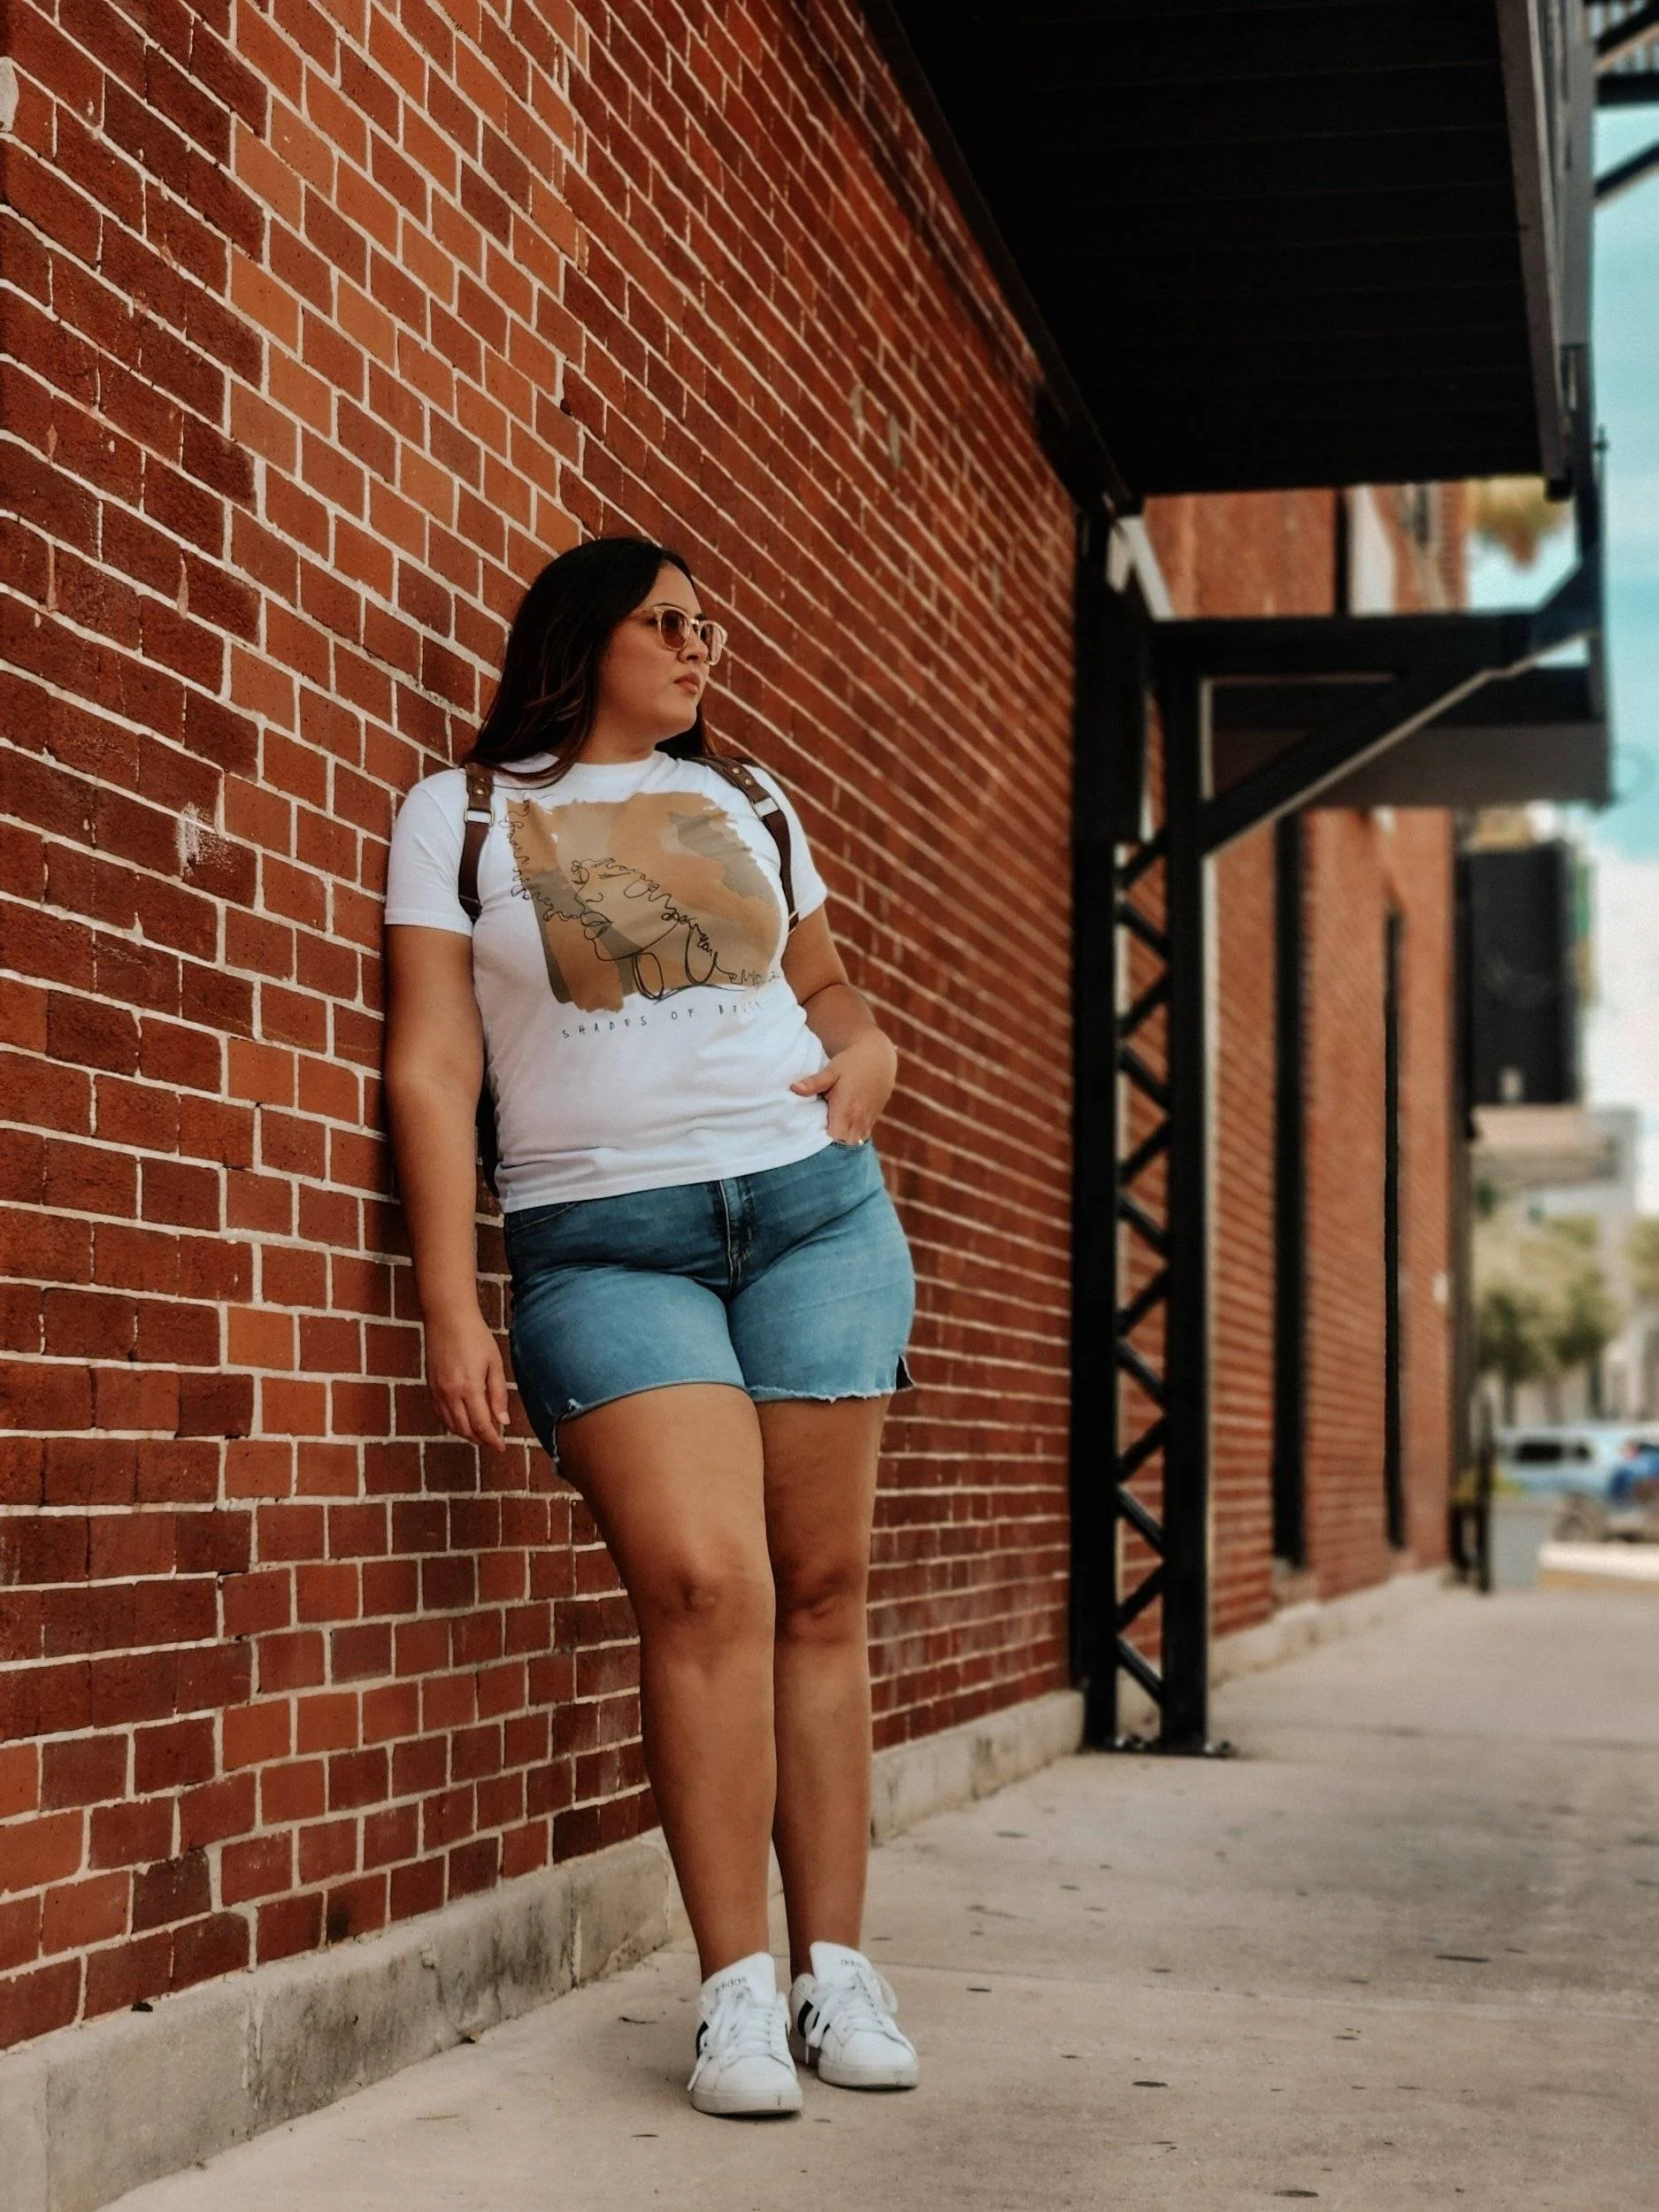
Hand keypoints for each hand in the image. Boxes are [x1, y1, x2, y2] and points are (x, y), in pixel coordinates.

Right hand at [423, 1304, 511, 1450]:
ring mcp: (438, 1391)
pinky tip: (462, 1421)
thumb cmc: (475, 1337)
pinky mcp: (430, 1386)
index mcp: (469, 1388)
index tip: (501, 1447)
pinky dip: (452, 1423)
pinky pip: (440, 1414)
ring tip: (480, 1434)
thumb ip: (498, 1394)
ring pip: (451, 1424)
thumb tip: (503, 1421)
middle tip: (493, 1441)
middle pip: (465, 1429)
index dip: (492, 1440)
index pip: (482, 1425)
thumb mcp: (494, 1363)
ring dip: (466, 1433)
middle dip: (480, 1439)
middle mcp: (450, 1394)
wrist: (448, 1318)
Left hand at [790, 1029, 897, 1145]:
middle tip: (814, 1142)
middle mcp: (858, 1120)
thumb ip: (814, 1083)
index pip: (833, 1141)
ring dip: (841, 1143)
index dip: (822, 1144)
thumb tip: (794, 1088)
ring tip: (827, 1140)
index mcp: (846, 1111)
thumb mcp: (832, 1070)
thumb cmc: (852, 1063)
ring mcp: (867, 1122)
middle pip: (843, 1147)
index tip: (809, 1141)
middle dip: (830, 1148)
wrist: (879, 1058)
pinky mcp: (872, 1121)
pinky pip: (861, 1138)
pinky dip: (850, 1138)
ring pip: (853, 1144)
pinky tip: (840, 1132)